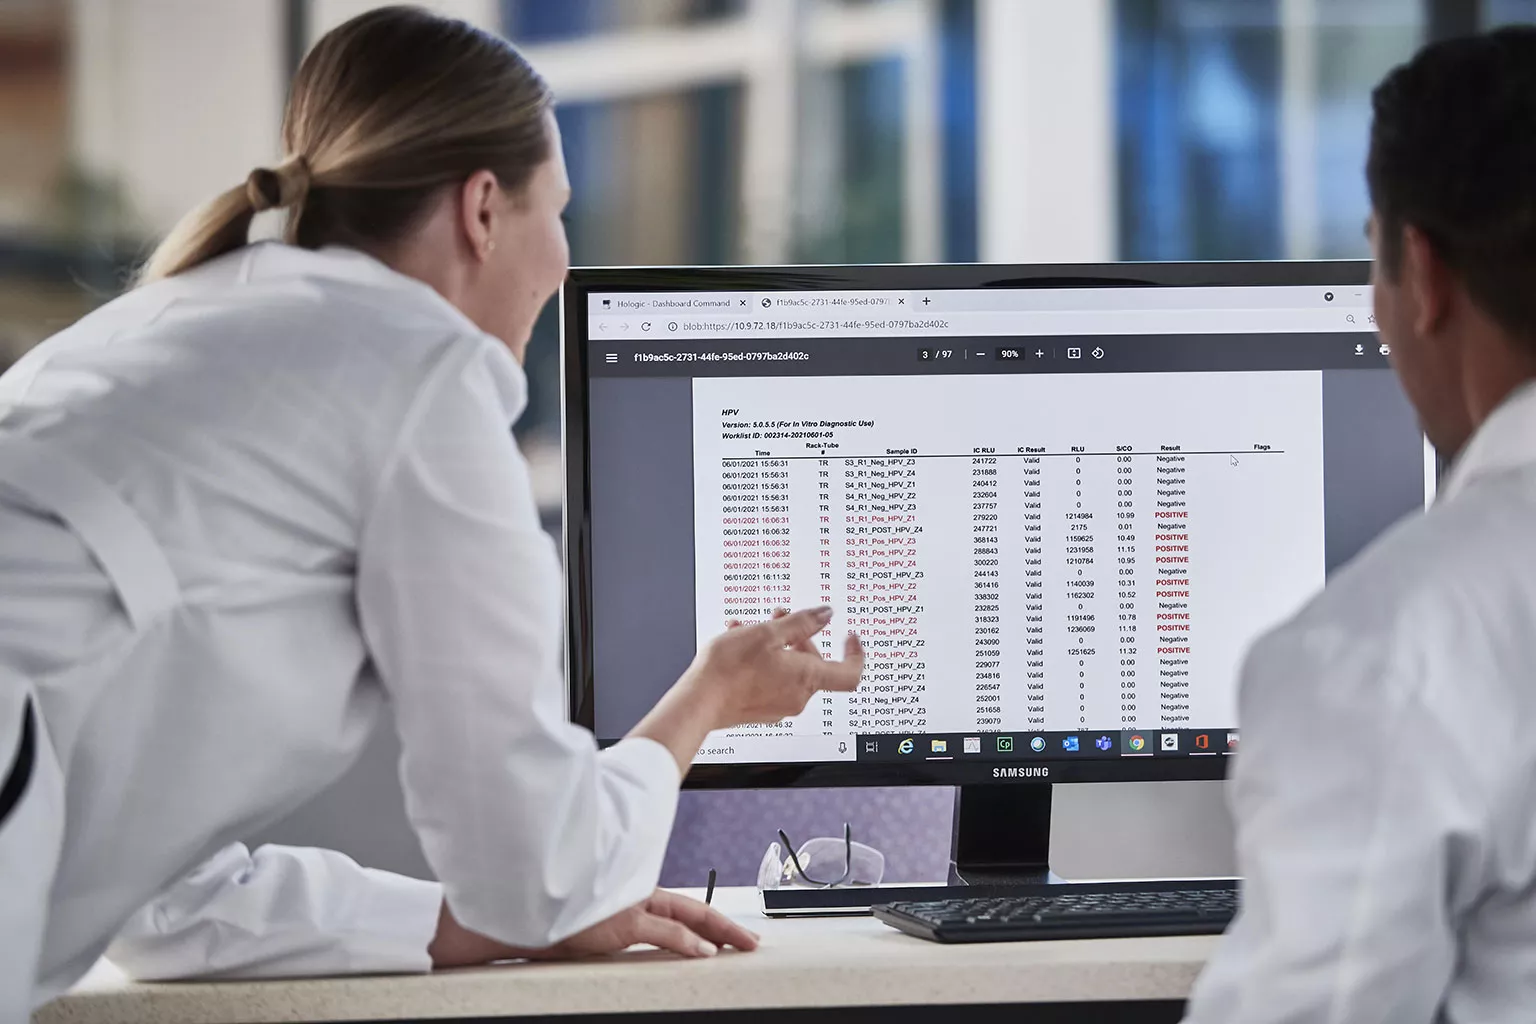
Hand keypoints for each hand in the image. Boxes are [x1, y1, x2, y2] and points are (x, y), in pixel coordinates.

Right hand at [428, 890, 758, 966]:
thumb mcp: (590, 918)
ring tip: (741, 945)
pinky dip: (690, 942)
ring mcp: (630, 905)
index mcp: (630, 890)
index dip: (707, 919)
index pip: (679, 905)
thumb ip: (616, 920)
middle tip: (750, 940)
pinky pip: (667, 933)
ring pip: (687, 915)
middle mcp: (634, 892)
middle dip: (724, 924)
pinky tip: (707, 951)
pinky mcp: (623, 921)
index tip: (728, 934)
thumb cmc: (551, 916)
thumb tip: (630, 935)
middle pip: (692, 906)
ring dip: (718, 932)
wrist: (519, 914)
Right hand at [684, 606, 864, 729]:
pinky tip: (740, 643)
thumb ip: (802, 622)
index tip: (849, 637)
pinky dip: (763, 660)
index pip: (850, 672)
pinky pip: (771, 680)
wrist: (699, 701)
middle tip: (781, 617)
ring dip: (776, 645)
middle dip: (800, 638)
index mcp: (807, 678)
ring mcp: (779, 705)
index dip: (855, 653)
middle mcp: (797, 696)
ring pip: (788, 670)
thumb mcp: (768, 633)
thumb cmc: (731, 670)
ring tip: (752, 627)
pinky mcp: (760, 708)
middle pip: (813, 665)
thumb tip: (825, 614)